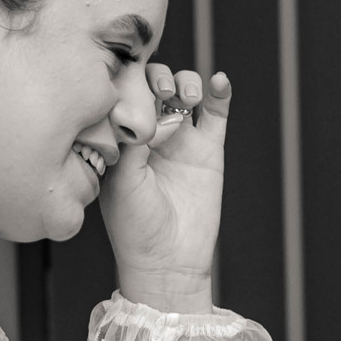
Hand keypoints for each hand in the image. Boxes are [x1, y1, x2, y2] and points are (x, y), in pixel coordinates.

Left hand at [100, 65, 227, 311]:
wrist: (168, 262)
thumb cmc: (135, 228)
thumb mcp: (122, 182)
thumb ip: (135, 142)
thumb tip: (164, 115)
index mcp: (120, 139)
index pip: (123, 94)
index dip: (129, 82)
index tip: (135, 93)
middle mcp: (149, 134)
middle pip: (153, 85)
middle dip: (157, 78)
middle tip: (161, 94)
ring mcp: (181, 139)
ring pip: (184, 92)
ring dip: (184, 83)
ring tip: (185, 97)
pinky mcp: (209, 149)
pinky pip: (216, 112)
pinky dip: (220, 92)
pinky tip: (219, 81)